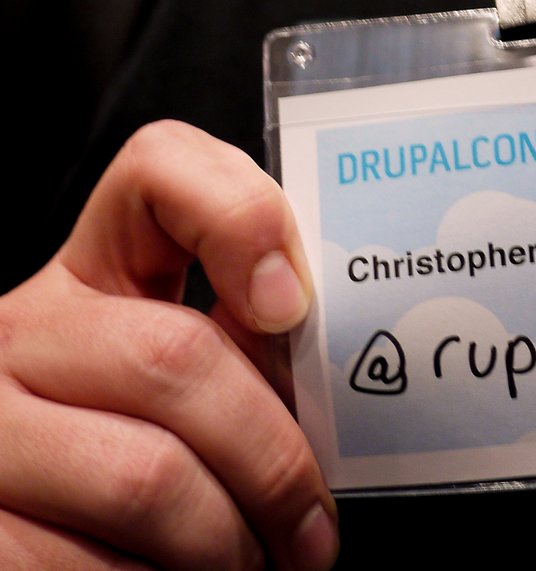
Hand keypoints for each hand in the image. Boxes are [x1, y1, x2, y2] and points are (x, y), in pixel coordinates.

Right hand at [0, 121, 338, 568]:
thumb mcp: (182, 381)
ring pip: (145, 475)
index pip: (158, 168)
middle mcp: (21, 335)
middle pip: (176, 354)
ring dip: (227, 542)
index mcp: (88, 276)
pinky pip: (86, 565)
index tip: (292, 303)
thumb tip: (341, 372)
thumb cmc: (131, 465)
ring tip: (261, 568)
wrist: (25, 542)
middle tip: (315, 525)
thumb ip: (242, 347)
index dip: (239, 215)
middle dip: (271, 455)